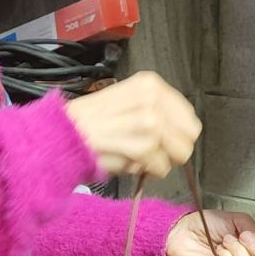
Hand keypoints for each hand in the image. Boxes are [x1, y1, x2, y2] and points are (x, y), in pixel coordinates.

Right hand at [65, 72, 201, 178]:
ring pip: (178, 154)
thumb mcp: (127, 100)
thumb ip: (155, 109)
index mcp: (150, 84)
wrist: (65, 134)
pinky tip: (128, 160)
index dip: (177, 132)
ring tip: (136, 155)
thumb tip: (181, 132)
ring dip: (159, 161)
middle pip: (189, 136)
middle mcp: (153, 98)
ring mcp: (150, 121)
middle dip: (173, 148)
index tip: (162, 139)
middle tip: (152, 152)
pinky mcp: (144, 145)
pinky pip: (161, 168)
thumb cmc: (91, 121)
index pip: (188, 115)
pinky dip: (146, 171)